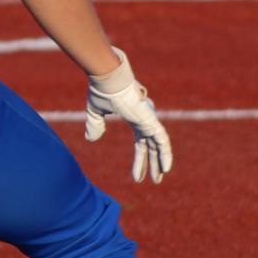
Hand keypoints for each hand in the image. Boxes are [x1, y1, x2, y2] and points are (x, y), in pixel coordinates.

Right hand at [83, 49, 172, 184]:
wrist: (108, 78)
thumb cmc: (102, 91)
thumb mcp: (96, 112)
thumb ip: (95, 125)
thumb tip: (91, 139)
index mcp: (135, 119)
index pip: (140, 144)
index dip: (140, 160)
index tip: (137, 177)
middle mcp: (144, 121)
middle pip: (152, 147)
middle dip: (153, 164)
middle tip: (156, 179)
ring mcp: (149, 120)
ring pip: (159, 145)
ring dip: (160, 162)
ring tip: (159, 178)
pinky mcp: (151, 119)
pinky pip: (162, 140)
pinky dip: (165, 153)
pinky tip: (167, 168)